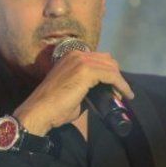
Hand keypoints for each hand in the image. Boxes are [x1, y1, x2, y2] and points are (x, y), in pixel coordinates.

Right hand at [14, 49, 133, 134]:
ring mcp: (81, 61)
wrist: (40, 111)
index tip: (116, 88)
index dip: (109, 72)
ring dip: (120, 81)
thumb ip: (85, 88)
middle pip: (107, 60)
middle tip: (121, 92)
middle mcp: (76, 55)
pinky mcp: (86, 71)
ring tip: (124, 95)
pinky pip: (111, 75)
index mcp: (71, 57)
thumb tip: (100, 94)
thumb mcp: (72, 92)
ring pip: (111, 67)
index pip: (98, 58)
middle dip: (116, 75)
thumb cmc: (53, 107)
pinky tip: (125, 94)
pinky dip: (121, 84)